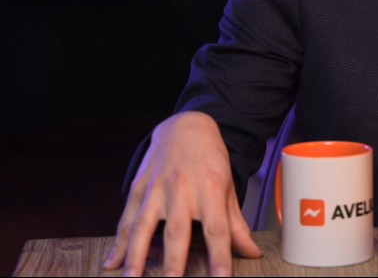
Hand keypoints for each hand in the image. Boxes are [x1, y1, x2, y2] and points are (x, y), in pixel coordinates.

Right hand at [103, 111, 262, 276]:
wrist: (186, 127)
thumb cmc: (210, 160)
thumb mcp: (228, 186)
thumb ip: (236, 223)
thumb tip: (252, 253)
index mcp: (211, 188)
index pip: (217, 228)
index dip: (220, 256)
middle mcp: (183, 189)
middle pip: (178, 230)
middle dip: (174, 261)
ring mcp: (157, 188)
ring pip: (144, 226)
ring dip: (137, 256)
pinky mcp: (139, 188)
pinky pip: (127, 219)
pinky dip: (118, 243)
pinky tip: (112, 264)